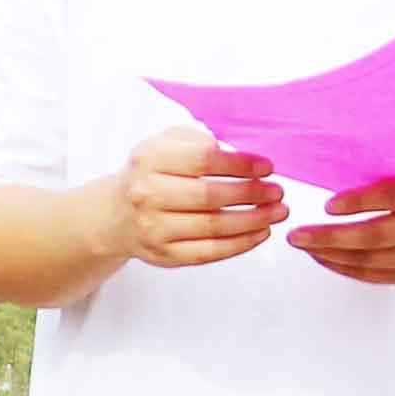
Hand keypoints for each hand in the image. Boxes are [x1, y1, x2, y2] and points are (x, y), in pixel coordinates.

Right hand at [113, 122, 284, 270]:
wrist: (117, 214)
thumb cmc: (152, 174)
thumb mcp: (166, 143)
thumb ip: (200, 140)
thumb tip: (244, 153)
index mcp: (150, 159)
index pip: (203, 159)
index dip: (240, 164)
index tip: (267, 167)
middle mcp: (147, 194)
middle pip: (210, 195)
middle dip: (252, 193)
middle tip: (277, 191)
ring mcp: (154, 228)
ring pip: (213, 227)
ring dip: (253, 220)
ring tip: (277, 212)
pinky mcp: (164, 255)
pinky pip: (209, 252)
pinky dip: (240, 244)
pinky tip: (260, 232)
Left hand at [289, 161, 394, 286]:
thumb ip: (384, 161)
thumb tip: (334, 151)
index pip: (391, 197)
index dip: (359, 202)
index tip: (327, 205)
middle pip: (375, 236)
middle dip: (330, 237)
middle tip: (296, 235)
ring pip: (370, 260)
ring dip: (330, 254)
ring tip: (303, 244)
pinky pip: (372, 275)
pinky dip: (342, 267)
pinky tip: (322, 256)